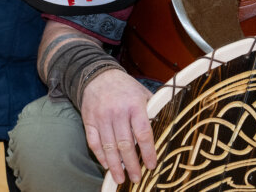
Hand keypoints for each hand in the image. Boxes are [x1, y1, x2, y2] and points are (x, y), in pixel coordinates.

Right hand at [81, 69, 155, 183]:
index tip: (152, 165)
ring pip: (109, 147)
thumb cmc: (125, 87)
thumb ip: (152, 109)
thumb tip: (165, 126)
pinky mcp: (89, 120)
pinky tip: (107, 165)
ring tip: (120, 179)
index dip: (148, 151)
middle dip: (132, 165)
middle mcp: (118, 112)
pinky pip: (94, 143)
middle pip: (125, 144)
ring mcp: (102, 117)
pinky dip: (100, 156)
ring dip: (115, 166)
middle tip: (136, 178)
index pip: (143, 133)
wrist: (99, 75)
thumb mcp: (142, 92)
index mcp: (134, 104)